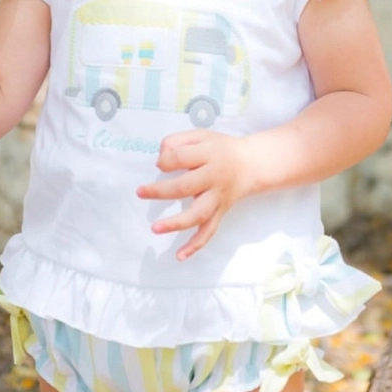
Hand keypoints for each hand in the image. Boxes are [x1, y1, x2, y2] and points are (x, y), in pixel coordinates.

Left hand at [137, 129, 247, 260]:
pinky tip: (180, 256)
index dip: (165, 160)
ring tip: (155, 228)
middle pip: (185, 187)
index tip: (160, 164)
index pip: (181, 157)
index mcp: (207, 154)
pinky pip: (209, 231)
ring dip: (176, 223)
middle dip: (160, 191)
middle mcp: (213, 177)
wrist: (251, 164)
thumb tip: (160, 161)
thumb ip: (177, 142)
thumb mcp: (200, 135)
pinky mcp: (220, 213)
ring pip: (198, 214)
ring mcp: (217, 198)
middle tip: (140, 192)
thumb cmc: (219, 149)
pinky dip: (195, 245)